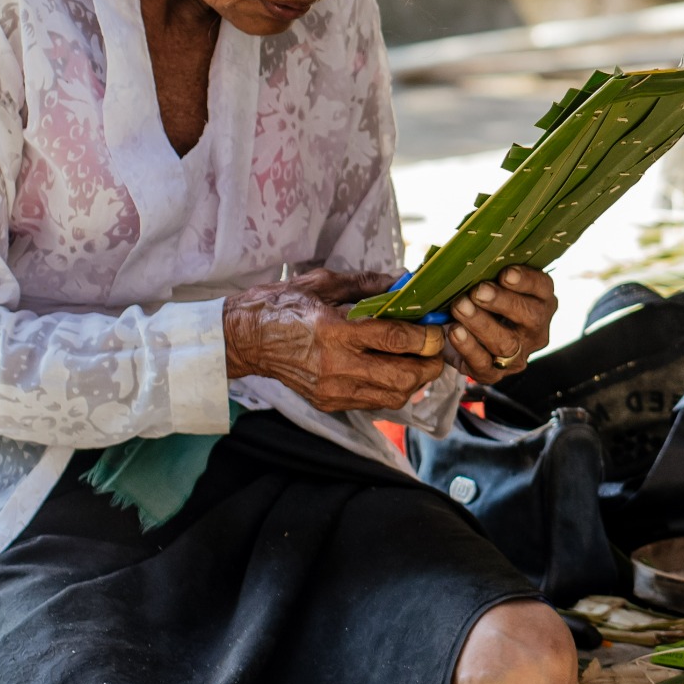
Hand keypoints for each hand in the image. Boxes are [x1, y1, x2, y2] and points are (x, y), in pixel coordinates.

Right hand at [223, 270, 449, 412]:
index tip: (438, 328)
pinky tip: (394, 370)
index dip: (426, 337)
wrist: (244, 339)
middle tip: (436, 348)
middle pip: (403, 378)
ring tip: (419, 360)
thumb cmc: (281, 305)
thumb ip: (368, 284)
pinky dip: (393, 389)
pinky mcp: (329, 403)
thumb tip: (403, 280)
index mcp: (335, 331)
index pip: (394, 339)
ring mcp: (333, 390)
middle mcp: (337, 367)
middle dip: (429, 365)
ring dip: (415, 381)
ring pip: (394, 397)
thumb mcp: (323, 284)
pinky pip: (375, 403)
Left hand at [441, 265, 558, 384]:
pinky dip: (468, 347)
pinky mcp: (496, 373)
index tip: (506, 273)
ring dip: (482, 324)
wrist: (466, 337)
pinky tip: (454, 331)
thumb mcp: (490, 280)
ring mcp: (519, 353)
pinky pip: (484, 364)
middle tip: (479, 291)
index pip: (542, 288)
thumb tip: (463, 249)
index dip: (526, 281)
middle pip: (530, 316)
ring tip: (460, 307)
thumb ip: (486, 267)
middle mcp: (536, 328)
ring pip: (506, 343)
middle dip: (503, 302)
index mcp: (541, 299)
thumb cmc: (481, 299)